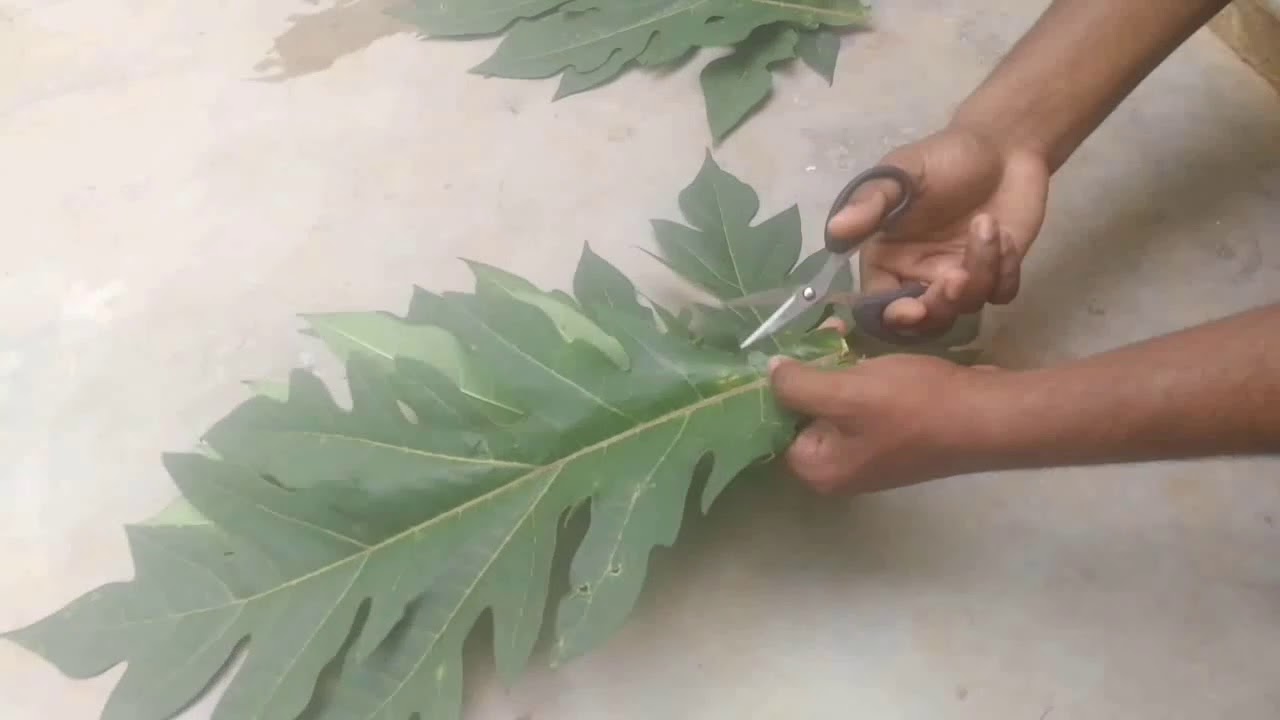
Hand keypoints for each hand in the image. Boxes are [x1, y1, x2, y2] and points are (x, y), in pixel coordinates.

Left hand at [767, 321, 1009, 493]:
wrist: (988, 414)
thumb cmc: (914, 407)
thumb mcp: (846, 392)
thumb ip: (798, 385)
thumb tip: (769, 372)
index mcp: (821, 470)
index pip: (776, 428)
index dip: (777, 389)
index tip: (780, 350)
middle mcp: (840, 469)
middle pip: (804, 415)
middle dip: (808, 371)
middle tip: (816, 333)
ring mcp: (869, 452)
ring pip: (834, 403)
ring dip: (834, 367)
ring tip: (836, 330)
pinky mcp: (894, 433)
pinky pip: (861, 402)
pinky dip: (859, 374)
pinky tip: (862, 347)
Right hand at [831, 123, 1049, 334]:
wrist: (1004, 143)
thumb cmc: (945, 155)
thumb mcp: (903, 171)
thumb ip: (871, 202)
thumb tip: (834, 230)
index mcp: (888, 256)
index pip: (881, 303)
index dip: (894, 315)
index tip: (914, 310)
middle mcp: (920, 274)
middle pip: (925, 318)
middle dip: (942, 304)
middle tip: (959, 277)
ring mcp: (959, 276)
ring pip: (967, 305)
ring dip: (981, 269)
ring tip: (988, 225)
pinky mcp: (997, 273)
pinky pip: (1000, 294)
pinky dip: (1006, 271)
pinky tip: (1007, 237)